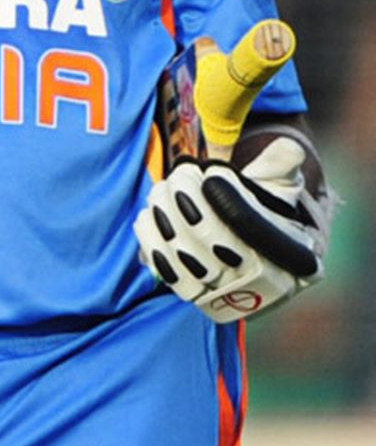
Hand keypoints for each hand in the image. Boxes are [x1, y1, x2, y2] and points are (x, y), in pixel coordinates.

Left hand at [133, 137, 330, 322]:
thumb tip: (289, 149)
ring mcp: (231, 295)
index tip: (210, 175)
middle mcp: (267, 285)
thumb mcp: (280, 184)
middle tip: (180, 175)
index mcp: (296, 256)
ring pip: (188, 261)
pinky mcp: (199, 296)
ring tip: (162, 190)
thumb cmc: (267, 206)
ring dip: (166, 219)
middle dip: (189, 204)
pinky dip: (153, 243)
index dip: (227, 202)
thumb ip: (281, 165)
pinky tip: (149, 216)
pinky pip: (170, 275)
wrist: (251, 238)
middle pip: (215, 245)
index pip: (255, 232)